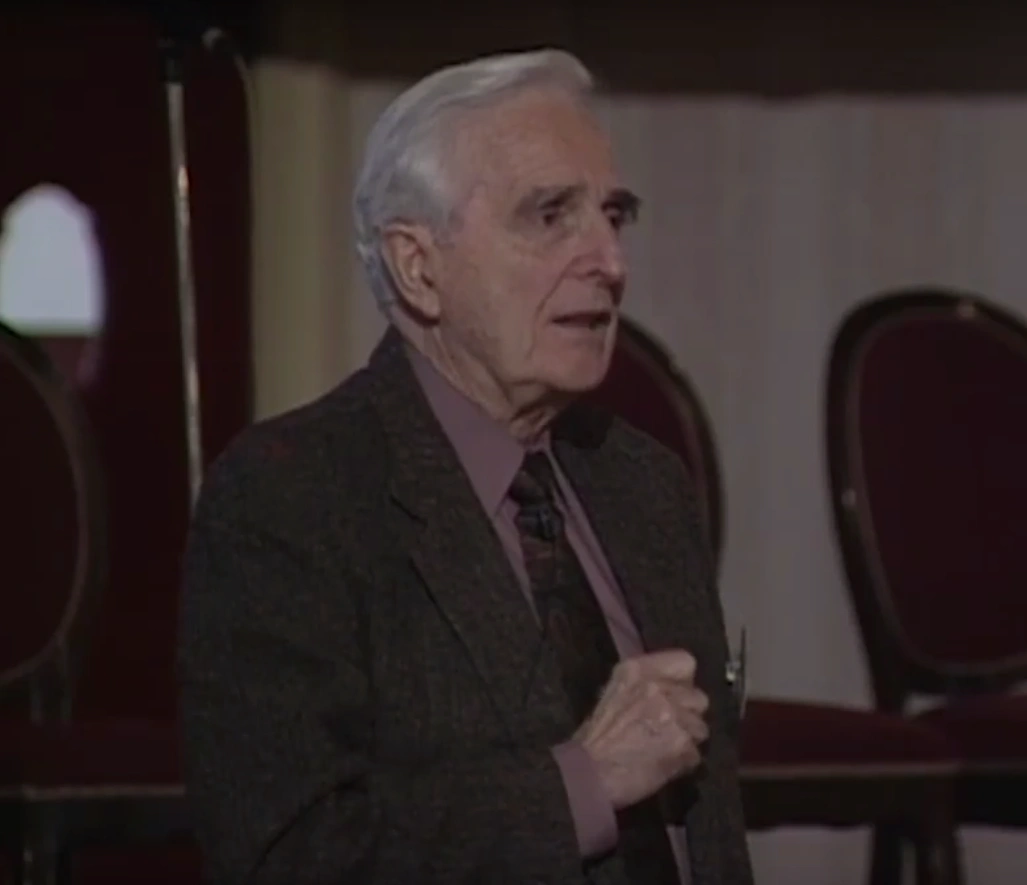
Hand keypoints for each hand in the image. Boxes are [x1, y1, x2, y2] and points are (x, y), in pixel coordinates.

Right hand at [575, 650, 708, 809]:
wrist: (589, 774)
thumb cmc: (597, 737)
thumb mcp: (615, 692)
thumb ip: (646, 684)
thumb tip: (674, 688)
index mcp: (638, 669)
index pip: (685, 661)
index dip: (684, 682)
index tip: (675, 695)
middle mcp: (658, 687)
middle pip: (699, 698)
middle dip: (688, 715)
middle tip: (668, 729)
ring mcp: (673, 715)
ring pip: (701, 728)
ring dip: (687, 741)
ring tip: (663, 749)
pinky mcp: (682, 744)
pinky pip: (696, 754)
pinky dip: (683, 763)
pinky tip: (664, 765)